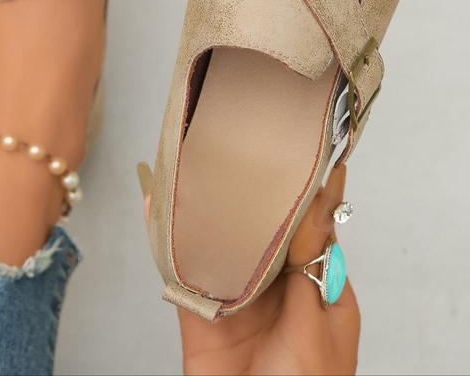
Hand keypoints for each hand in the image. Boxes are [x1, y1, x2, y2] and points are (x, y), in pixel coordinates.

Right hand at [143, 165, 359, 375]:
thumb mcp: (316, 330)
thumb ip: (309, 271)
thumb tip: (314, 213)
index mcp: (319, 290)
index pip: (312, 228)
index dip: (304, 190)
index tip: (296, 149)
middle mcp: (278, 289)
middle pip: (262, 230)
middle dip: (249, 193)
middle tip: (233, 147)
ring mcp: (239, 300)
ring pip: (221, 244)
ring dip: (206, 211)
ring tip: (191, 168)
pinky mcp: (202, 317)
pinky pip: (183, 272)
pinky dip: (169, 240)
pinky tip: (157, 211)